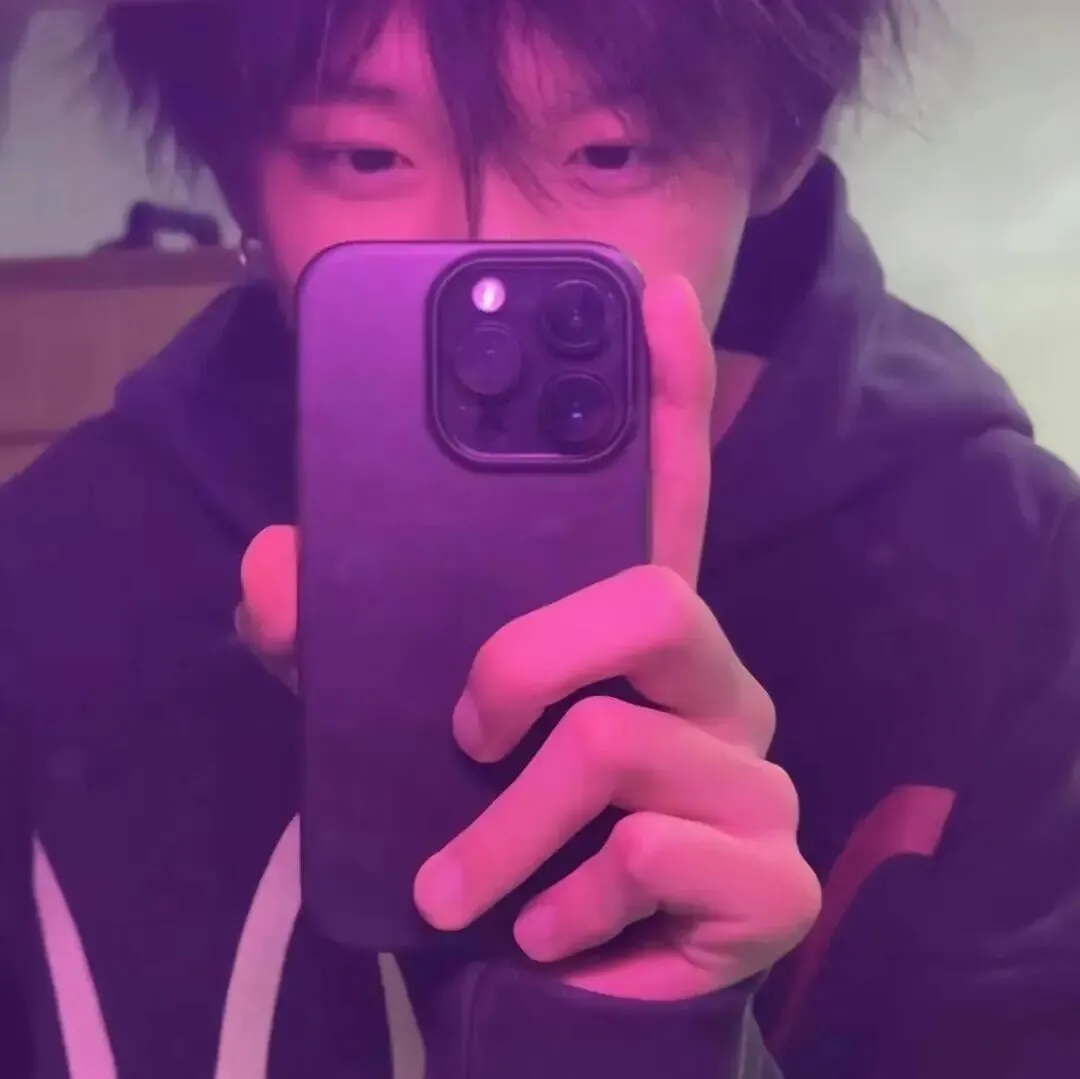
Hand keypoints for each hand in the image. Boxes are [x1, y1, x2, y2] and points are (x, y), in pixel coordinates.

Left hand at [239, 276, 819, 1001]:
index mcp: (633, 635)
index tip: (651, 296)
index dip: (667, 397)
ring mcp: (751, 775)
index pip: (670, 491)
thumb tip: (275, 565)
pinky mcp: (768, 875)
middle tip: (468, 727)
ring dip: (509, 825)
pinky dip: (563, 901)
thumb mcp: (398, 732)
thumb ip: (330, 647)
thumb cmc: (496, 835)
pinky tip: (541, 930)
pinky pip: (649, 853)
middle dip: (529, 658)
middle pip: (654, 598)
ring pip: (618, 740)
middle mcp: (713, 682)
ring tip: (461, 885)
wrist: (558, 987)